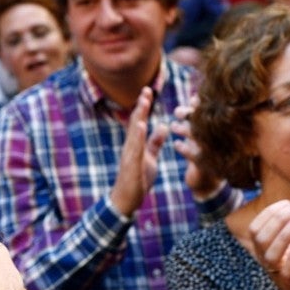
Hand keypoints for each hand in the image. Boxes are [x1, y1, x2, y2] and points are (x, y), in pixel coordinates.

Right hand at [109, 87, 166, 216]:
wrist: (126, 200)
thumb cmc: (137, 179)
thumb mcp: (150, 158)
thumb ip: (155, 142)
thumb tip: (162, 126)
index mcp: (136, 145)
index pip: (140, 122)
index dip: (144, 107)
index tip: (148, 91)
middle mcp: (131, 147)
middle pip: (136, 123)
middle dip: (141, 106)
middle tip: (146, 89)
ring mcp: (130, 155)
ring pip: (134, 133)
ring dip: (139, 117)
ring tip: (144, 103)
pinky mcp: (131, 165)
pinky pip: (135, 149)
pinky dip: (138, 136)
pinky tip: (141, 126)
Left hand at [170, 98, 221, 196]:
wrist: (206, 185)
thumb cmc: (202, 154)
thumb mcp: (201, 134)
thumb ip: (197, 118)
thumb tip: (195, 97)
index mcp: (219, 132)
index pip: (212, 113)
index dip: (202, 105)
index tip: (193, 99)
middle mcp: (219, 141)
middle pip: (206, 122)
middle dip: (191, 114)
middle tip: (178, 113)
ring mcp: (215, 155)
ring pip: (200, 137)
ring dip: (185, 130)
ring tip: (174, 127)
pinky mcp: (207, 167)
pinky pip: (195, 155)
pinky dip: (184, 148)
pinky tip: (176, 144)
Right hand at [249, 200, 289, 289]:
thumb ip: (288, 232)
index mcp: (264, 251)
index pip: (255, 229)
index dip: (268, 213)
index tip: (287, 202)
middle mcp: (266, 262)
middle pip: (261, 238)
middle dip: (277, 219)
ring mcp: (277, 275)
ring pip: (271, 253)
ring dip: (284, 233)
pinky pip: (287, 270)